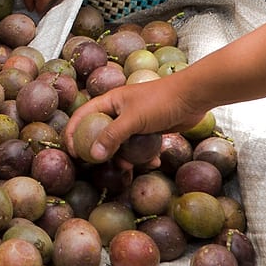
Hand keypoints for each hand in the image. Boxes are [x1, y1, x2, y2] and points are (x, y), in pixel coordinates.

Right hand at [63, 73, 206, 163]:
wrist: (192, 97)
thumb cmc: (160, 101)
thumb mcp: (133, 119)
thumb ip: (112, 136)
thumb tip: (94, 155)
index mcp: (110, 101)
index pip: (83, 115)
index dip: (73, 133)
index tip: (73, 152)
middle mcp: (120, 110)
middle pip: (101, 132)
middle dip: (101, 150)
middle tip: (99, 166)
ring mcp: (135, 120)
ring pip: (122, 143)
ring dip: (125, 157)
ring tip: (129, 167)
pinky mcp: (150, 129)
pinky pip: (140, 146)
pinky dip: (144, 156)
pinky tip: (153, 162)